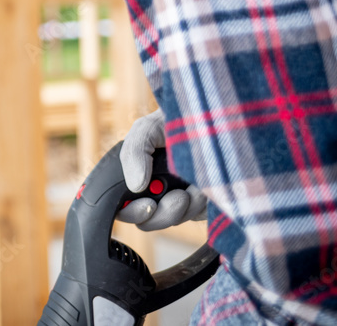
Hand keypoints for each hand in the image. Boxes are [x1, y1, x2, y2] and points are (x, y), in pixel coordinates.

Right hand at [117, 109, 206, 230]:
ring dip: (185, 207)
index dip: (131, 212)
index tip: (148, 204)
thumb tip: (136, 186)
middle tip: (179, 197)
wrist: (215, 115)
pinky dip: (201, 207)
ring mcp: (176, 199)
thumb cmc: (176, 118)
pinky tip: (205, 188)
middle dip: (163, 213)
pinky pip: (196, 218)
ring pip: (172, 221)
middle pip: (146, 221)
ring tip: (196, 186)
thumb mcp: (147, 129)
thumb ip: (133, 153)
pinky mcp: (200, 205)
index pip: (120, 206)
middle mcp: (152, 190)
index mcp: (133, 175)